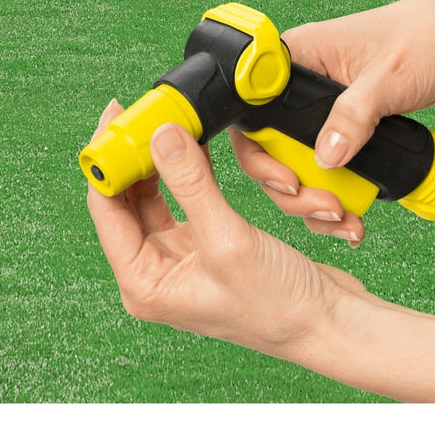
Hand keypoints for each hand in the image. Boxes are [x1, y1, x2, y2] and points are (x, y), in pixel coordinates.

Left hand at [86, 100, 371, 356]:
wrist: (326, 321)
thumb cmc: (278, 305)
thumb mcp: (228, 241)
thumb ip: (191, 185)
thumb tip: (162, 136)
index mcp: (145, 283)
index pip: (107, 210)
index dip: (108, 161)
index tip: (118, 117)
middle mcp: (157, 272)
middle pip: (127, 202)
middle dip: (133, 157)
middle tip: (140, 113)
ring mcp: (183, 258)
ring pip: (156, 198)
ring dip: (160, 162)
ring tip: (164, 122)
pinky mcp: (208, 245)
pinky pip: (187, 199)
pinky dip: (187, 172)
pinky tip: (191, 145)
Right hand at [230, 0, 434, 242]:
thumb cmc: (423, 37)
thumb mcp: (389, 77)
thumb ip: (354, 115)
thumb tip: (325, 157)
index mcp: (296, 59)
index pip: (252, 114)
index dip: (259, 156)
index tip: (290, 182)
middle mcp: (296, 86)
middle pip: (267, 151)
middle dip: (293, 191)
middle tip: (328, 208)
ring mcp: (314, 111)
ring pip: (292, 167)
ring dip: (312, 202)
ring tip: (345, 221)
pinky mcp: (333, 127)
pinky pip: (319, 167)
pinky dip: (332, 195)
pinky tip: (351, 213)